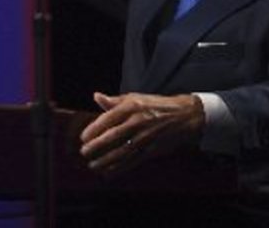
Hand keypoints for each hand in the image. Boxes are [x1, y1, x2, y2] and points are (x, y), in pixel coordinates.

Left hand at [79, 92, 204, 176]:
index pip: (108, 119)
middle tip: (84, 152)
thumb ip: (114, 101)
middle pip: (113, 136)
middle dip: (96, 146)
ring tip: (93, 165)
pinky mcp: (152, 149)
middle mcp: (138, 121)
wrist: (184, 115)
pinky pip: (133, 160)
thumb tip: (96, 96)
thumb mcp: (136, 98)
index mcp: (131, 107)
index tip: (83, 137)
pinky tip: (109, 172)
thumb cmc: (156, 105)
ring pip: (122, 151)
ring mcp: (145, 137)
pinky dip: (120, 168)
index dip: (94, 129)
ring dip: (105, 160)